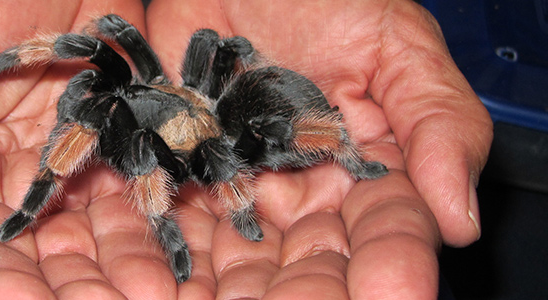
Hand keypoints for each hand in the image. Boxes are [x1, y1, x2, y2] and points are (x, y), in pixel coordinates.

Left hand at [146, 0, 491, 297]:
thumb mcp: (397, 46)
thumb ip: (437, 122)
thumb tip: (460, 221)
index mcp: (363, 172)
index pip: (384, 231)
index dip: (390, 264)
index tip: (391, 294)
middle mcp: (299, 191)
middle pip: (305, 261)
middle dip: (300, 295)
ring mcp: (234, 183)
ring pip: (232, 253)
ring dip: (220, 289)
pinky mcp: (178, 164)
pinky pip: (167, 211)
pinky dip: (155, 247)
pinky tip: (150, 280)